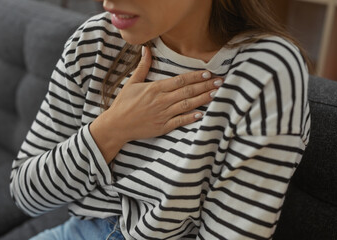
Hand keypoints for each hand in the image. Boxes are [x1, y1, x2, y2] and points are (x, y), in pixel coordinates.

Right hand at [90, 46, 222, 162]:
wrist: (116, 125)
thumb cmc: (124, 103)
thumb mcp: (132, 82)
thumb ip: (143, 66)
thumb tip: (146, 49)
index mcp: (155, 88)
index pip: (180, 80)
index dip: (195, 76)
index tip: (207, 73)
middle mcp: (161, 100)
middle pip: (187, 91)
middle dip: (205, 86)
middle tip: (220, 82)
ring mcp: (163, 114)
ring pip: (187, 105)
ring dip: (203, 99)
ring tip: (216, 94)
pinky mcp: (162, 127)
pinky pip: (180, 122)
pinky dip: (191, 118)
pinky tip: (202, 114)